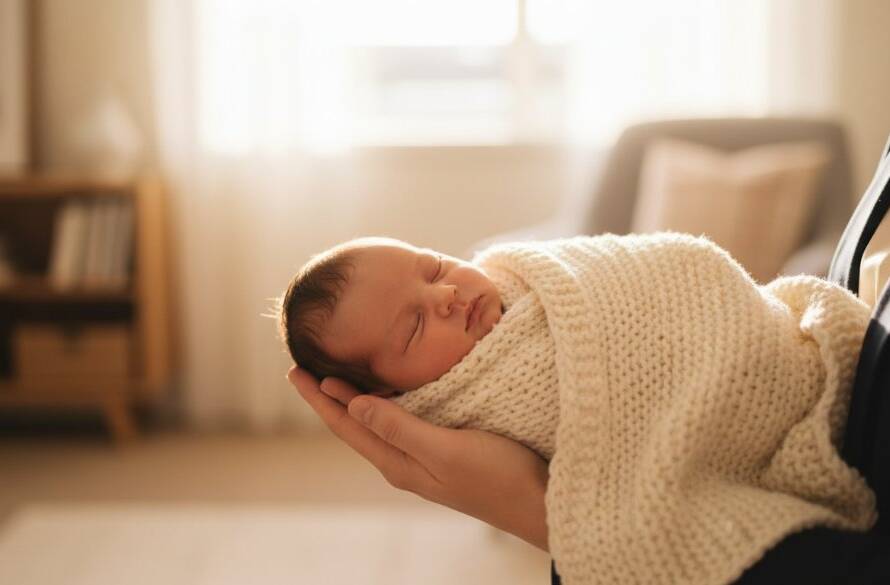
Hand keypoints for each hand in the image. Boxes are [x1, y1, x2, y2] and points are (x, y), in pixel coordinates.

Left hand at [288, 366, 549, 550]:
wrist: (538, 503)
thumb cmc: (497, 476)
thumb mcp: (445, 450)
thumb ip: (399, 427)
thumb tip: (352, 404)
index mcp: (397, 462)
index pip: (346, 425)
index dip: (320, 398)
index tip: (295, 369)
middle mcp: (403, 459)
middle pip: (354, 423)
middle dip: (327, 396)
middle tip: (303, 365)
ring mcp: (422, 455)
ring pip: (376, 420)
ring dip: (352, 396)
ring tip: (333, 373)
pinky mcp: (443, 447)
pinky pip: (400, 419)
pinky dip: (384, 399)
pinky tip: (388, 387)